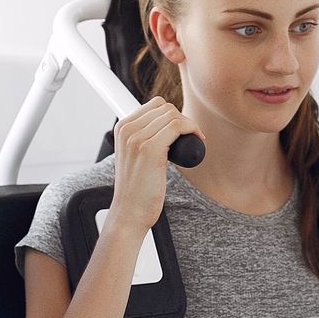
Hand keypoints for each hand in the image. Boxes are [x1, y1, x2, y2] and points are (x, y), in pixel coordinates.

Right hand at [107, 98, 200, 236]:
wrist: (129, 213)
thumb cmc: (137, 190)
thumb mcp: (136, 157)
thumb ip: (145, 139)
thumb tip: (170, 126)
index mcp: (122, 128)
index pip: (155, 104)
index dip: (173, 115)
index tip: (183, 131)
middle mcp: (127, 130)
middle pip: (165, 107)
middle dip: (182, 120)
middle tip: (190, 138)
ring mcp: (136, 139)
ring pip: (173, 116)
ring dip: (189, 126)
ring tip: (194, 141)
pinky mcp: (150, 149)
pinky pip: (177, 127)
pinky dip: (192, 130)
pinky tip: (197, 141)